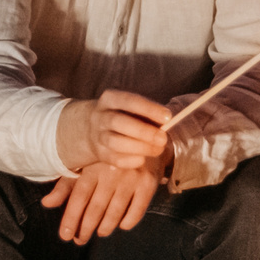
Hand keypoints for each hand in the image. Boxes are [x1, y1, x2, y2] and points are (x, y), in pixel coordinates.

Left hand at [41, 160, 161, 243]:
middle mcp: (111, 172)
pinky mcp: (149, 182)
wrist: (143, 134)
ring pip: (115, 211)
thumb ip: (66, 184)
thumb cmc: (109, 153)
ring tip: (100, 232)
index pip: (79, 197)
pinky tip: (122, 225)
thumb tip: (46, 204)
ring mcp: (131, 178)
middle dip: (86, 228)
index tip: (65, 235)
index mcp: (93, 166)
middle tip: (80, 240)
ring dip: (106, 227)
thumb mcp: (86, 164)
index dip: (71, 218)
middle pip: (96, 207)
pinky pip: (138, 209)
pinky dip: (129, 220)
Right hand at [56, 89, 171, 173]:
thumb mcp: (129, 107)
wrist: (91, 128)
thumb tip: (167, 123)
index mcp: (109, 99)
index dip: (148, 109)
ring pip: (115, 143)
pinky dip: (131, 160)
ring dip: (140, 147)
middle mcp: (100, 116)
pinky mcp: (99, 153)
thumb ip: (146, 113)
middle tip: (163, 138)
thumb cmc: (122, 115)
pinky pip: (115, 159)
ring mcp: (97, 136)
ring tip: (158, 149)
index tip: (168, 117)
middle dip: (143, 132)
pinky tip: (143, 158)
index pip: (128, 100)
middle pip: (118, 122)